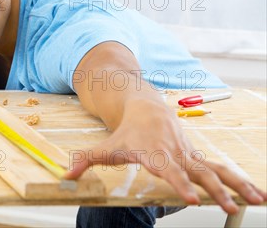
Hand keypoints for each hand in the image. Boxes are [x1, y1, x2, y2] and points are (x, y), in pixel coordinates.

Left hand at [65, 95, 266, 213]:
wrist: (146, 107)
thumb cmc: (126, 132)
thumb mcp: (106, 147)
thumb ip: (86, 161)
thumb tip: (65, 176)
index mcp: (154, 153)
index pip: (168, 171)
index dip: (178, 183)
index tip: (189, 198)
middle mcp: (176, 154)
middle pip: (197, 173)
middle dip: (213, 190)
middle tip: (226, 206)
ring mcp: (190, 155)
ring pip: (216, 171)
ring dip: (236, 185)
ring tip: (257, 201)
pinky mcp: (198, 157)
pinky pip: (222, 170)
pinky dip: (240, 181)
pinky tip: (258, 196)